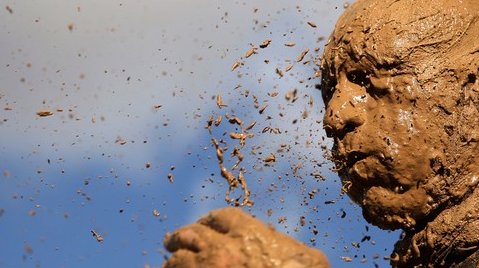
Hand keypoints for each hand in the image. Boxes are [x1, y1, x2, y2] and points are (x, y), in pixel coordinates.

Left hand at [161, 207, 328, 267]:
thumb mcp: (308, 258)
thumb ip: (286, 245)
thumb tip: (281, 246)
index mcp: (249, 234)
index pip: (220, 218)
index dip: (209, 221)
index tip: (204, 225)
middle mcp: (223, 250)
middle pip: (191, 234)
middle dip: (182, 236)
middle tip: (172, 241)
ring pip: (178, 260)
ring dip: (174, 259)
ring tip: (170, 261)